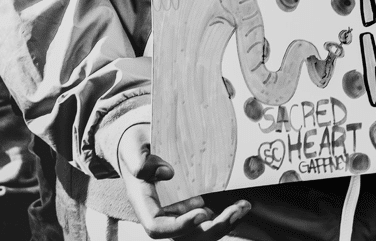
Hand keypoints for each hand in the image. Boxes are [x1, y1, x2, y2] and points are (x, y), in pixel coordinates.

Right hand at [117, 124, 250, 238]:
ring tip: (242, 208)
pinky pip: (206, 219)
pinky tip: (239, 206)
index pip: (158, 227)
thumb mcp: (133, 147)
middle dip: (213, 228)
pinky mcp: (189, 206)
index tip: (202, 211)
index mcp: (144, 204)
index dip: (180, 225)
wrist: (139, 145)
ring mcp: (176, 212)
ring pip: (199, 231)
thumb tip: (167, 173)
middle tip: (235, 210)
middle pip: (186, 235)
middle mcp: (161, 213)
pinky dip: (224, 215)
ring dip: (223, 223)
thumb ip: (141, 160)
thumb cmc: (134, 146)